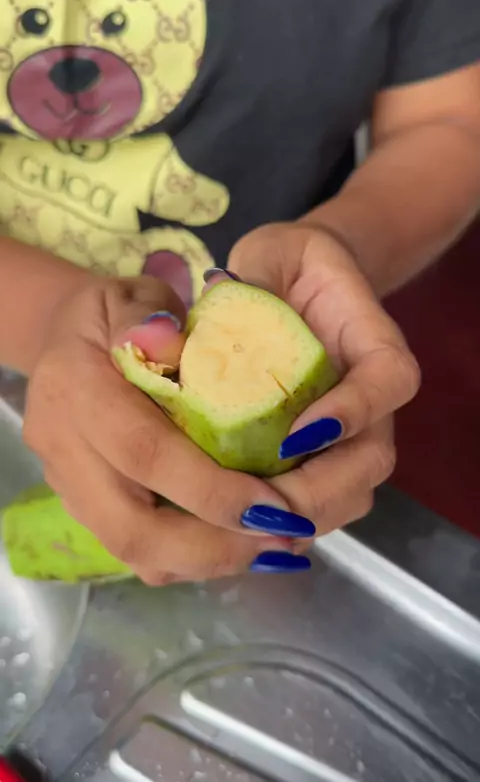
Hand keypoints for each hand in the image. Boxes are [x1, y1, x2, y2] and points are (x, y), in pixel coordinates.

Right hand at [23, 275, 313, 584]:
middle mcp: (64, 448)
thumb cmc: (112, 314)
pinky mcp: (82, 505)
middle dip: (214, 548)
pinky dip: (189, 558)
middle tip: (283, 540)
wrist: (63, 340)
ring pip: (133, 551)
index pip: (144, 453)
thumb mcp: (132, 296)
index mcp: (77, 389)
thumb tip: (168, 343)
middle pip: (133, 528)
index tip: (275, 506)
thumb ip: (149, 317)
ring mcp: (67, 484)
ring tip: (273, 549)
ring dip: (208, 562)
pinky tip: (237, 544)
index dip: (210, 489)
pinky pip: (134, 550)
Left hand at [226, 220, 420, 532]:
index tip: (296, 434)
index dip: (353, 413)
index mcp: (371, 341)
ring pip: (352, 491)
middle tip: (257, 507)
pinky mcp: (324, 454)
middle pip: (373, 458)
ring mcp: (353, 432)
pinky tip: (241, 529)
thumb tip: (202, 314)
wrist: (296, 280)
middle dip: (317, 491)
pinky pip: (323, 500)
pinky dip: (289, 521)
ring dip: (303, 516)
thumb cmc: (284, 265)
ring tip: (243, 526)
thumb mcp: (268, 256)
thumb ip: (246, 282)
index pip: (388, 380)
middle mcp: (372, 396)